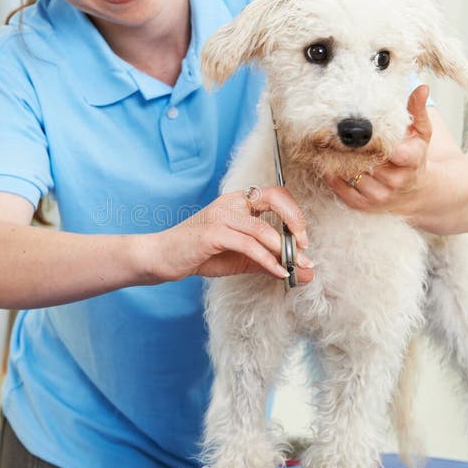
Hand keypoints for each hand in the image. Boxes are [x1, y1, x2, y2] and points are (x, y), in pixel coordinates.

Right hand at [151, 185, 313, 282]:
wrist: (161, 257)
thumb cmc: (200, 255)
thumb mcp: (242, 259)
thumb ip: (272, 262)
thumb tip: (305, 273)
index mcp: (238, 202)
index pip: (275, 194)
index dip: (294, 213)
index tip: (304, 238)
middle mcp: (231, 203)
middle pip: (273, 198)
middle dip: (295, 220)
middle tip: (305, 245)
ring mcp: (221, 216)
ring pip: (262, 228)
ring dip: (283, 248)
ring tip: (296, 266)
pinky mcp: (212, 233)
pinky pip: (248, 245)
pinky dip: (267, 259)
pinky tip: (278, 272)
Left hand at [325, 85, 432, 213]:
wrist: (417, 192)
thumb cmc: (416, 158)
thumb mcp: (421, 133)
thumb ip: (417, 111)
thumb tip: (422, 87)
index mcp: (411, 161)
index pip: (393, 151)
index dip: (375, 140)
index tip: (361, 130)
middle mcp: (395, 181)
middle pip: (366, 161)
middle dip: (352, 148)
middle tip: (332, 131)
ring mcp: (379, 196)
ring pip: (352, 174)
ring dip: (338, 160)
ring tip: (327, 144)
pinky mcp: (364, 205)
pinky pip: (341, 189)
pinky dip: (331, 175)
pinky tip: (326, 161)